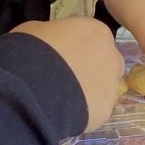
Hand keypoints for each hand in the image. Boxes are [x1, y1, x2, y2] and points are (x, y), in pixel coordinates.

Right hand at [13, 17, 123, 131]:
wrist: (32, 87)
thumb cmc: (32, 50)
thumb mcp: (37, 31)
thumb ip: (55, 35)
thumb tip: (54, 43)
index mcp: (96, 31)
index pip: (94, 38)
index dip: (78, 49)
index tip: (64, 56)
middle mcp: (111, 55)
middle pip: (105, 62)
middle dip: (90, 70)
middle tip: (67, 79)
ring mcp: (112, 84)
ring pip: (104, 88)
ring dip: (89, 92)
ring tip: (65, 100)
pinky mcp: (107, 109)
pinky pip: (97, 109)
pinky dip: (84, 111)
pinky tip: (66, 113)